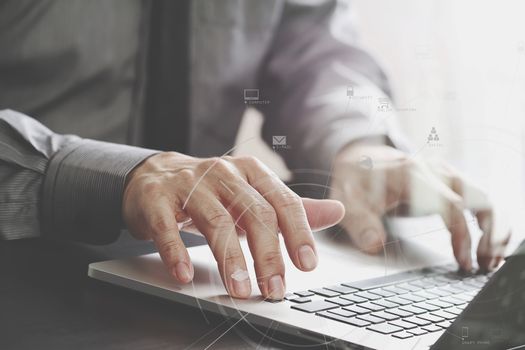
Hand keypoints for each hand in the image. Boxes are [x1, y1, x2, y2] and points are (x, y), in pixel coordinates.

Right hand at [123, 152, 344, 298]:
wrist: (156, 176)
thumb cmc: (212, 190)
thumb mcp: (254, 193)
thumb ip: (292, 207)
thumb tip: (337, 211)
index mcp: (251, 172)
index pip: (282, 201)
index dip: (298, 233)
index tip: (307, 264)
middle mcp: (223, 173)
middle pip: (253, 213)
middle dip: (268, 255)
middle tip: (275, 288)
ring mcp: (188, 184)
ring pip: (215, 222)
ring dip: (231, 260)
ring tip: (240, 289)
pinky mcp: (157, 199)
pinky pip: (167, 227)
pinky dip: (177, 252)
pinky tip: (185, 275)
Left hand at [330, 143, 509, 270]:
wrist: (358, 156)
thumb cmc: (355, 179)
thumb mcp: (346, 200)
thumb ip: (359, 221)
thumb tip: (374, 245)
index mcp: (412, 174)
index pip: (451, 203)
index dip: (462, 234)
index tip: (463, 260)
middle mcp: (434, 170)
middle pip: (480, 197)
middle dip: (492, 232)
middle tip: (487, 263)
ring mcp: (444, 174)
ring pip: (485, 197)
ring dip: (496, 227)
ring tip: (491, 258)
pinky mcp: (448, 181)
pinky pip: (479, 198)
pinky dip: (489, 220)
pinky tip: (487, 243)